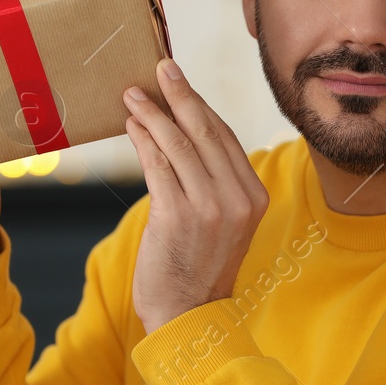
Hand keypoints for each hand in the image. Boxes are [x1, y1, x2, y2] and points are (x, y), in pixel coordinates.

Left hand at [123, 58, 268, 334]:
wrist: (187, 316)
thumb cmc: (197, 267)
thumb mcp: (221, 223)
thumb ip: (213, 183)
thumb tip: (184, 133)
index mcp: (254, 197)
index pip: (225, 138)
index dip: (200, 105)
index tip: (180, 82)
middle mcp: (238, 199)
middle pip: (205, 132)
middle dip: (179, 95)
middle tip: (160, 68)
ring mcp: (210, 208)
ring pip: (178, 144)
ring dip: (152, 113)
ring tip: (133, 95)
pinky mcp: (177, 216)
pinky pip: (157, 165)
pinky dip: (142, 140)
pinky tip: (131, 126)